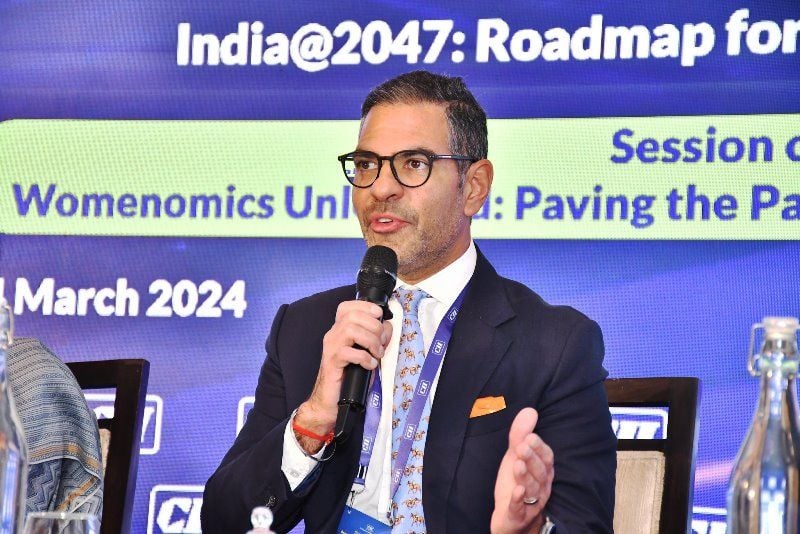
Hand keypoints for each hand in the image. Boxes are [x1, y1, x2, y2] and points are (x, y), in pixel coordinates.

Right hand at [294, 300, 391, 452]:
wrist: (330, 401)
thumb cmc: (350, 377)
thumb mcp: (367, 353)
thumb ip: (376, 338)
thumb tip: (387, 327)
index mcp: (340, 330)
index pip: (347, 306)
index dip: (365, 306)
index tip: (379, 316)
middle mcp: (333, 335)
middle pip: (353, 315)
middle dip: (374, 327)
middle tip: (381, 344)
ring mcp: (331, 347)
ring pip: (351, 330)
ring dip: (370, 341)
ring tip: (376, 354)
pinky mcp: (332, 362)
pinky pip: (349, 352)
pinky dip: (365, 357)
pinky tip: (369, 365)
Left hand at [491, 408, 553, 533]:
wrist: (510, 515)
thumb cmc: (517, 482)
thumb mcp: (515, 456)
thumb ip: (520, 434)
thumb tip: (530, 410)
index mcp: (543, 470)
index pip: (546, 458)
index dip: (539, 448)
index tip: (529, 437)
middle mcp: (542, 486)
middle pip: (540, 472)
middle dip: (532, 459)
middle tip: (522, 447)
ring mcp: (532, 501)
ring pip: (532, 489)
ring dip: (525, 476)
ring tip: (517, 464)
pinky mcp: (519, 514)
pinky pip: (520, 508)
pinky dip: (518, 500)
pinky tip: (516, 491)